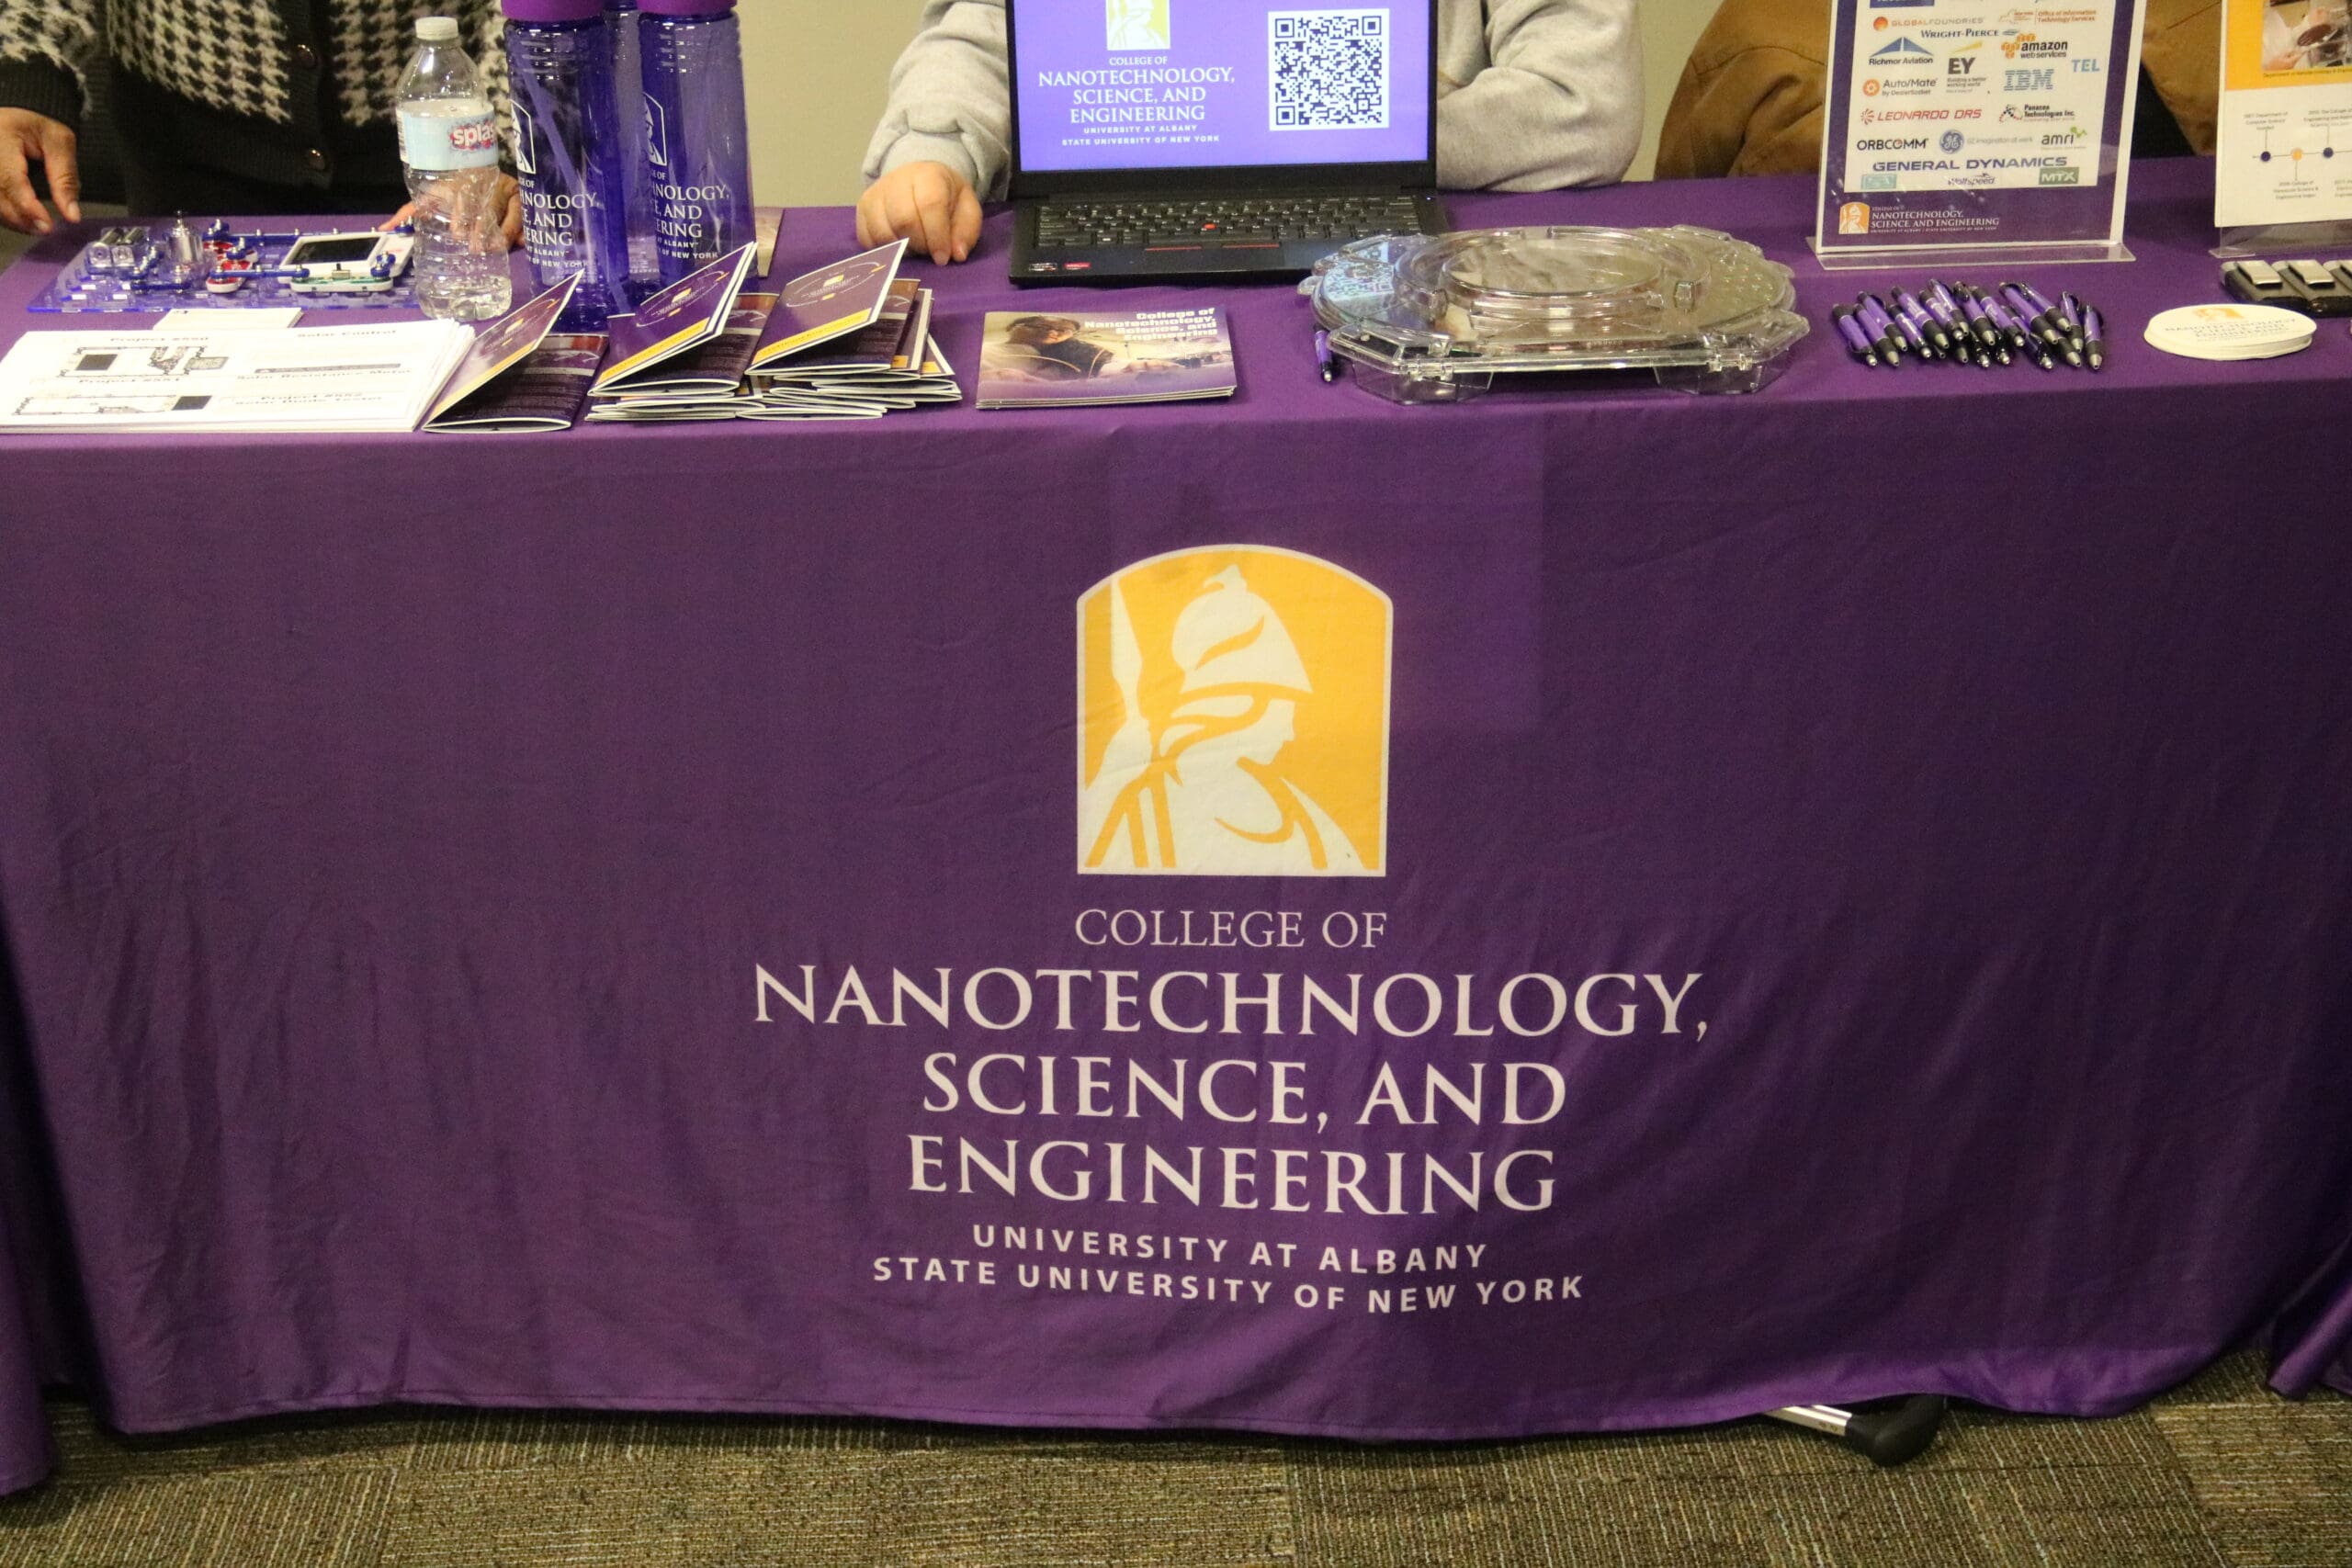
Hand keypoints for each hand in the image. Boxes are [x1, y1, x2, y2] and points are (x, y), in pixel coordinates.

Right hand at [0, 108, 79, 234]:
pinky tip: (22, 219)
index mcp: (1, 139)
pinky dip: (5, 213)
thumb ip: (66, 177)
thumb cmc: (39, 125)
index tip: (46, 225)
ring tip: (36, 226)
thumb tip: (72, 214)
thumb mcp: (60, 142)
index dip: (27, 206)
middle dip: (20, 218)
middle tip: (44, 228)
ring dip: (12, 219)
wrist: (19, 113)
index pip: (10, 179)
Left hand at [384, 172, 521, 250]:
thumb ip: (409, 212)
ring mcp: (508, 189)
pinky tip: (524, 243)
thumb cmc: (452, 192)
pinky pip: (527, 216)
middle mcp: (486, 182)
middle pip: (487, 205)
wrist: (482, 172)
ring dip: (505, 232)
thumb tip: (384, 229)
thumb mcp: (431, 198)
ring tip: (498, 249)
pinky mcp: (524, 198)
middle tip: (477, 249)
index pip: (462, 195)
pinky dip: (526, 231)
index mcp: (461, 182)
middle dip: (483, 228)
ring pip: (511, 211)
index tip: (457, 235)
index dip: (461, 214)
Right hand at [856, 160, 980, 264]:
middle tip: (928, 251)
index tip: (942, 258)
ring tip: (914, 248)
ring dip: (901, 250)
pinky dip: (884, 250)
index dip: (937, 237)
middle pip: (903, 220)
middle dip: (919, 244)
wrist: (918, 179)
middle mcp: (896, 180)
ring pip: (883, 232)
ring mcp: (875, 194)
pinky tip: (898, 247)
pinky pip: (867, 238)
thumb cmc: (945, 197)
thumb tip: (957, 255)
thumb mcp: (966, 209)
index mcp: (927, 175)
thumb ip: (966, 231)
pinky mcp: (861, 208)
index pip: (929, 205)